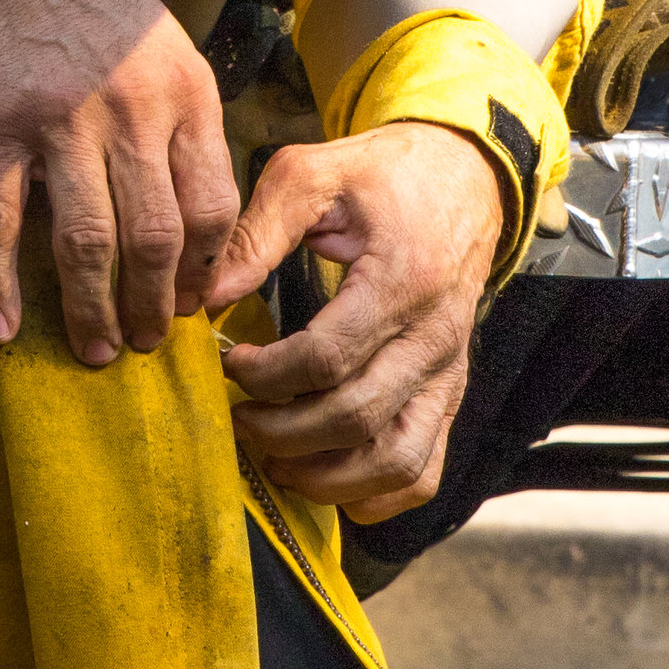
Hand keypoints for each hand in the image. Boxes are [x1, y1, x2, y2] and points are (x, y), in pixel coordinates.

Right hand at [0, 0, 240, 364]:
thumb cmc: (104, 8)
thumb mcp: (173, 53)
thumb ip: (189, 129)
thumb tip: (202, 224)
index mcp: (186, 97)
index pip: (213, 208)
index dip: (207, 271)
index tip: (196, 305)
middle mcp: (132, 114)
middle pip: (154, 238)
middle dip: (153, 306)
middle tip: (147, 344)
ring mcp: (62, 124)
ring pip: (85, 242)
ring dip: (92, 309)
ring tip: (97, 350)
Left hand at [203, 123, 504, 520]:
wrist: (463, 180)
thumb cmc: (383, 176)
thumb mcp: (312, 174)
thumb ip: (256, 232)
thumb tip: (205, 296)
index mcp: (403, 281)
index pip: (327, 358)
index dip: (267, 375)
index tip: (232, 363)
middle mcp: (434, 339)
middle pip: (354, 418)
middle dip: (280, 432)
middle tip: (236, 418)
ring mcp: (447, 374)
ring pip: (395, 461)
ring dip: (325, 477)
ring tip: (272, 457)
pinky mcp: (449, 395)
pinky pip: (422, 471)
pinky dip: (373, 495)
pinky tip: (323, 478)